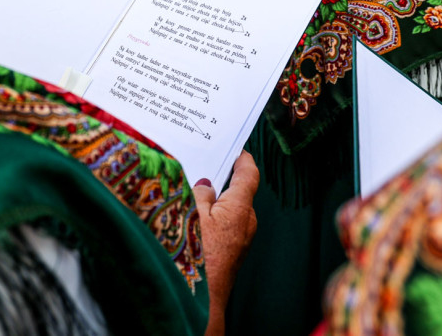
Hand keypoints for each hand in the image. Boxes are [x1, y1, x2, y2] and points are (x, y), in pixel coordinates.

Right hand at [193, 151, 258, 335]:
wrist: (204, 296)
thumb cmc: (199, 254)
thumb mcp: (192, 214)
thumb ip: (200, 192)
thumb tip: (205, 184)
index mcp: (241, 206)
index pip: (249, 173)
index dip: (243, 157)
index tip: (236, 147)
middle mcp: (247, 220)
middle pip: (239, 190)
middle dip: (224, 179)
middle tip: (205, 165)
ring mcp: (243, 236)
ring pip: (232, 209)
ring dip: (217, 200)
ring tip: (194, 192)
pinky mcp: (235, 249)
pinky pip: (227, 224)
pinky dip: (215, 216)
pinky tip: (196, 218)